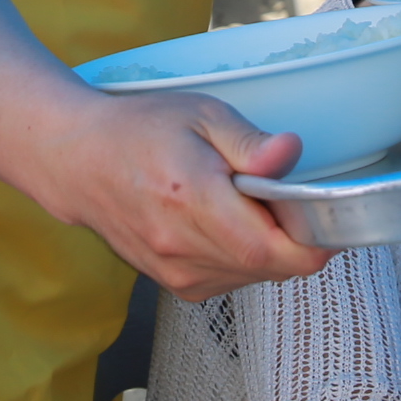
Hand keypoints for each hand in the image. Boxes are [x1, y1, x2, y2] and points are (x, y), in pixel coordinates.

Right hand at [48, 89, 329, 301]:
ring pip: (257, 276)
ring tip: (241, 204)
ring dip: (268, 246)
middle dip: (293, 235)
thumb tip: (291, 154)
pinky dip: (244, 256)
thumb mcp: (200, 114)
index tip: (321, 209)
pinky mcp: (176, 286)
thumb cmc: (140, 130)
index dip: (314, 238)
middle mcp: (183, 249)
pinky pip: (235, 280)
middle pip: (274, 266)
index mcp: (193, 201)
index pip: (274, 250)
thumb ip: (249, 141)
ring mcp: (177, 274)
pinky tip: (223, 222)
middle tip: (276, 193)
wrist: (79, 164)